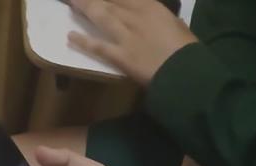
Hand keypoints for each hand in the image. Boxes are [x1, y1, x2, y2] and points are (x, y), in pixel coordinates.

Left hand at [68, 0, 196, 85]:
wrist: (185, 70)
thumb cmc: (185, 48)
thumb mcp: (175, 24)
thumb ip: (159, 18)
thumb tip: (154, 18)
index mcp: (150, 6)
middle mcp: (135, 15)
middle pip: (108, 0)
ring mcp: (126, 35)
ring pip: (101, 16)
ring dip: (84, 7)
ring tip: (69, 2)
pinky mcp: (121, 55)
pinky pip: (98, 46)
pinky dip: (83, 41)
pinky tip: (70, 36)